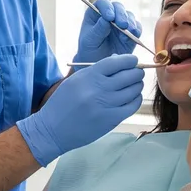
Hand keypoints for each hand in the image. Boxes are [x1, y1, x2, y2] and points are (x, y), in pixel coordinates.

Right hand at [17, 54, 145, 165]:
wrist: (53, 130)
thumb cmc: (63, 103)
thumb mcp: (75, 81)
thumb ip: (96, 71)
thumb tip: (119, 61)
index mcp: (88, 77)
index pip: (116, 62)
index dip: (129, 60)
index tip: (132, 61)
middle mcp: (98, 89)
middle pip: (129, 75)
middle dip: (136, 72)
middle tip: (136, 74)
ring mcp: (106, 105)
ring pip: (134, 90)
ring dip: (137, 85)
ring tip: (134, 85)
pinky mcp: (112, 119)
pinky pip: (133, 105)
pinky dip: (136, 99)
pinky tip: (132, 98)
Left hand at [75, 0, 138, 63]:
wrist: (98, 64)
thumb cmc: (89, 51)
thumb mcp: (89, 41)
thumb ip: (97, 30)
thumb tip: (106, 19)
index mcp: (95, 14)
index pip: (102, 3)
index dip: (107, 7)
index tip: (109, 17)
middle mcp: (109, 15)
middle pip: (118, 7)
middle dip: (121, 15)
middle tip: (122, 25)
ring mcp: (121, 23)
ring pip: (129, 16)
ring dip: (130, 23)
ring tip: (127, 33)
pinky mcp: (131, 33)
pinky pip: (137, 27)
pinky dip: (136, 31)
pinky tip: (131, 38)